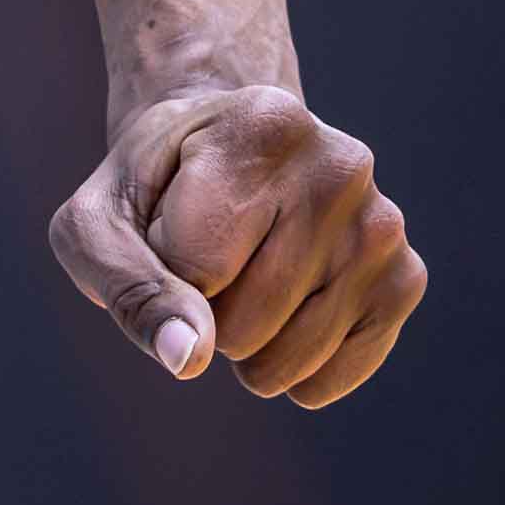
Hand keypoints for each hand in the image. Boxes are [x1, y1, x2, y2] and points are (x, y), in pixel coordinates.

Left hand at [50, 84, 421, 409]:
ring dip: (243, 343)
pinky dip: (289, 370)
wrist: (223, 150)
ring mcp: (382, 225)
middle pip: (238, 326)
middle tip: (212, 242)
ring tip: (246, 266)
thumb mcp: (99, 222)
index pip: (193, 269)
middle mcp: (342, 166)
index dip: (159, 265)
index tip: (170, 215)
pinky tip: (284, 303)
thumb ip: (129, 287)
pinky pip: (328, 380)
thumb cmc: (152, 188)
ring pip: (282, 364)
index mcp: (264, 124)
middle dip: (203, 307)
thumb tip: (190, 359)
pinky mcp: (406, 279)